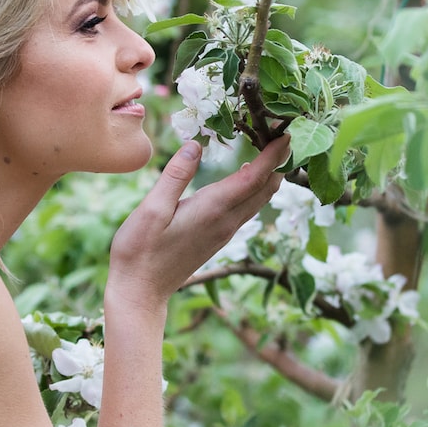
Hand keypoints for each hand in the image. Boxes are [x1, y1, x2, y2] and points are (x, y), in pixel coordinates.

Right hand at [108, 136, 289, 306]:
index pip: (254, 177)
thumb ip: (176, 176)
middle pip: (265, 189)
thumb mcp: (151, 209)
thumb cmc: (140, 251)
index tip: (287, 134)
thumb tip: (196, 145)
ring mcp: (224, 233)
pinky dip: (255, 190)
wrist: (141, 292)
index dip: (273, 155)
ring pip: (258, 201)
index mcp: (213, 210)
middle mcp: (226, 222)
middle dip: (278, 162)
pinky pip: (247, 210)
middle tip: (284, 135)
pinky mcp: (218, 239)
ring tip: (272, 152)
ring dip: (269, 176)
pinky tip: (247, 179)